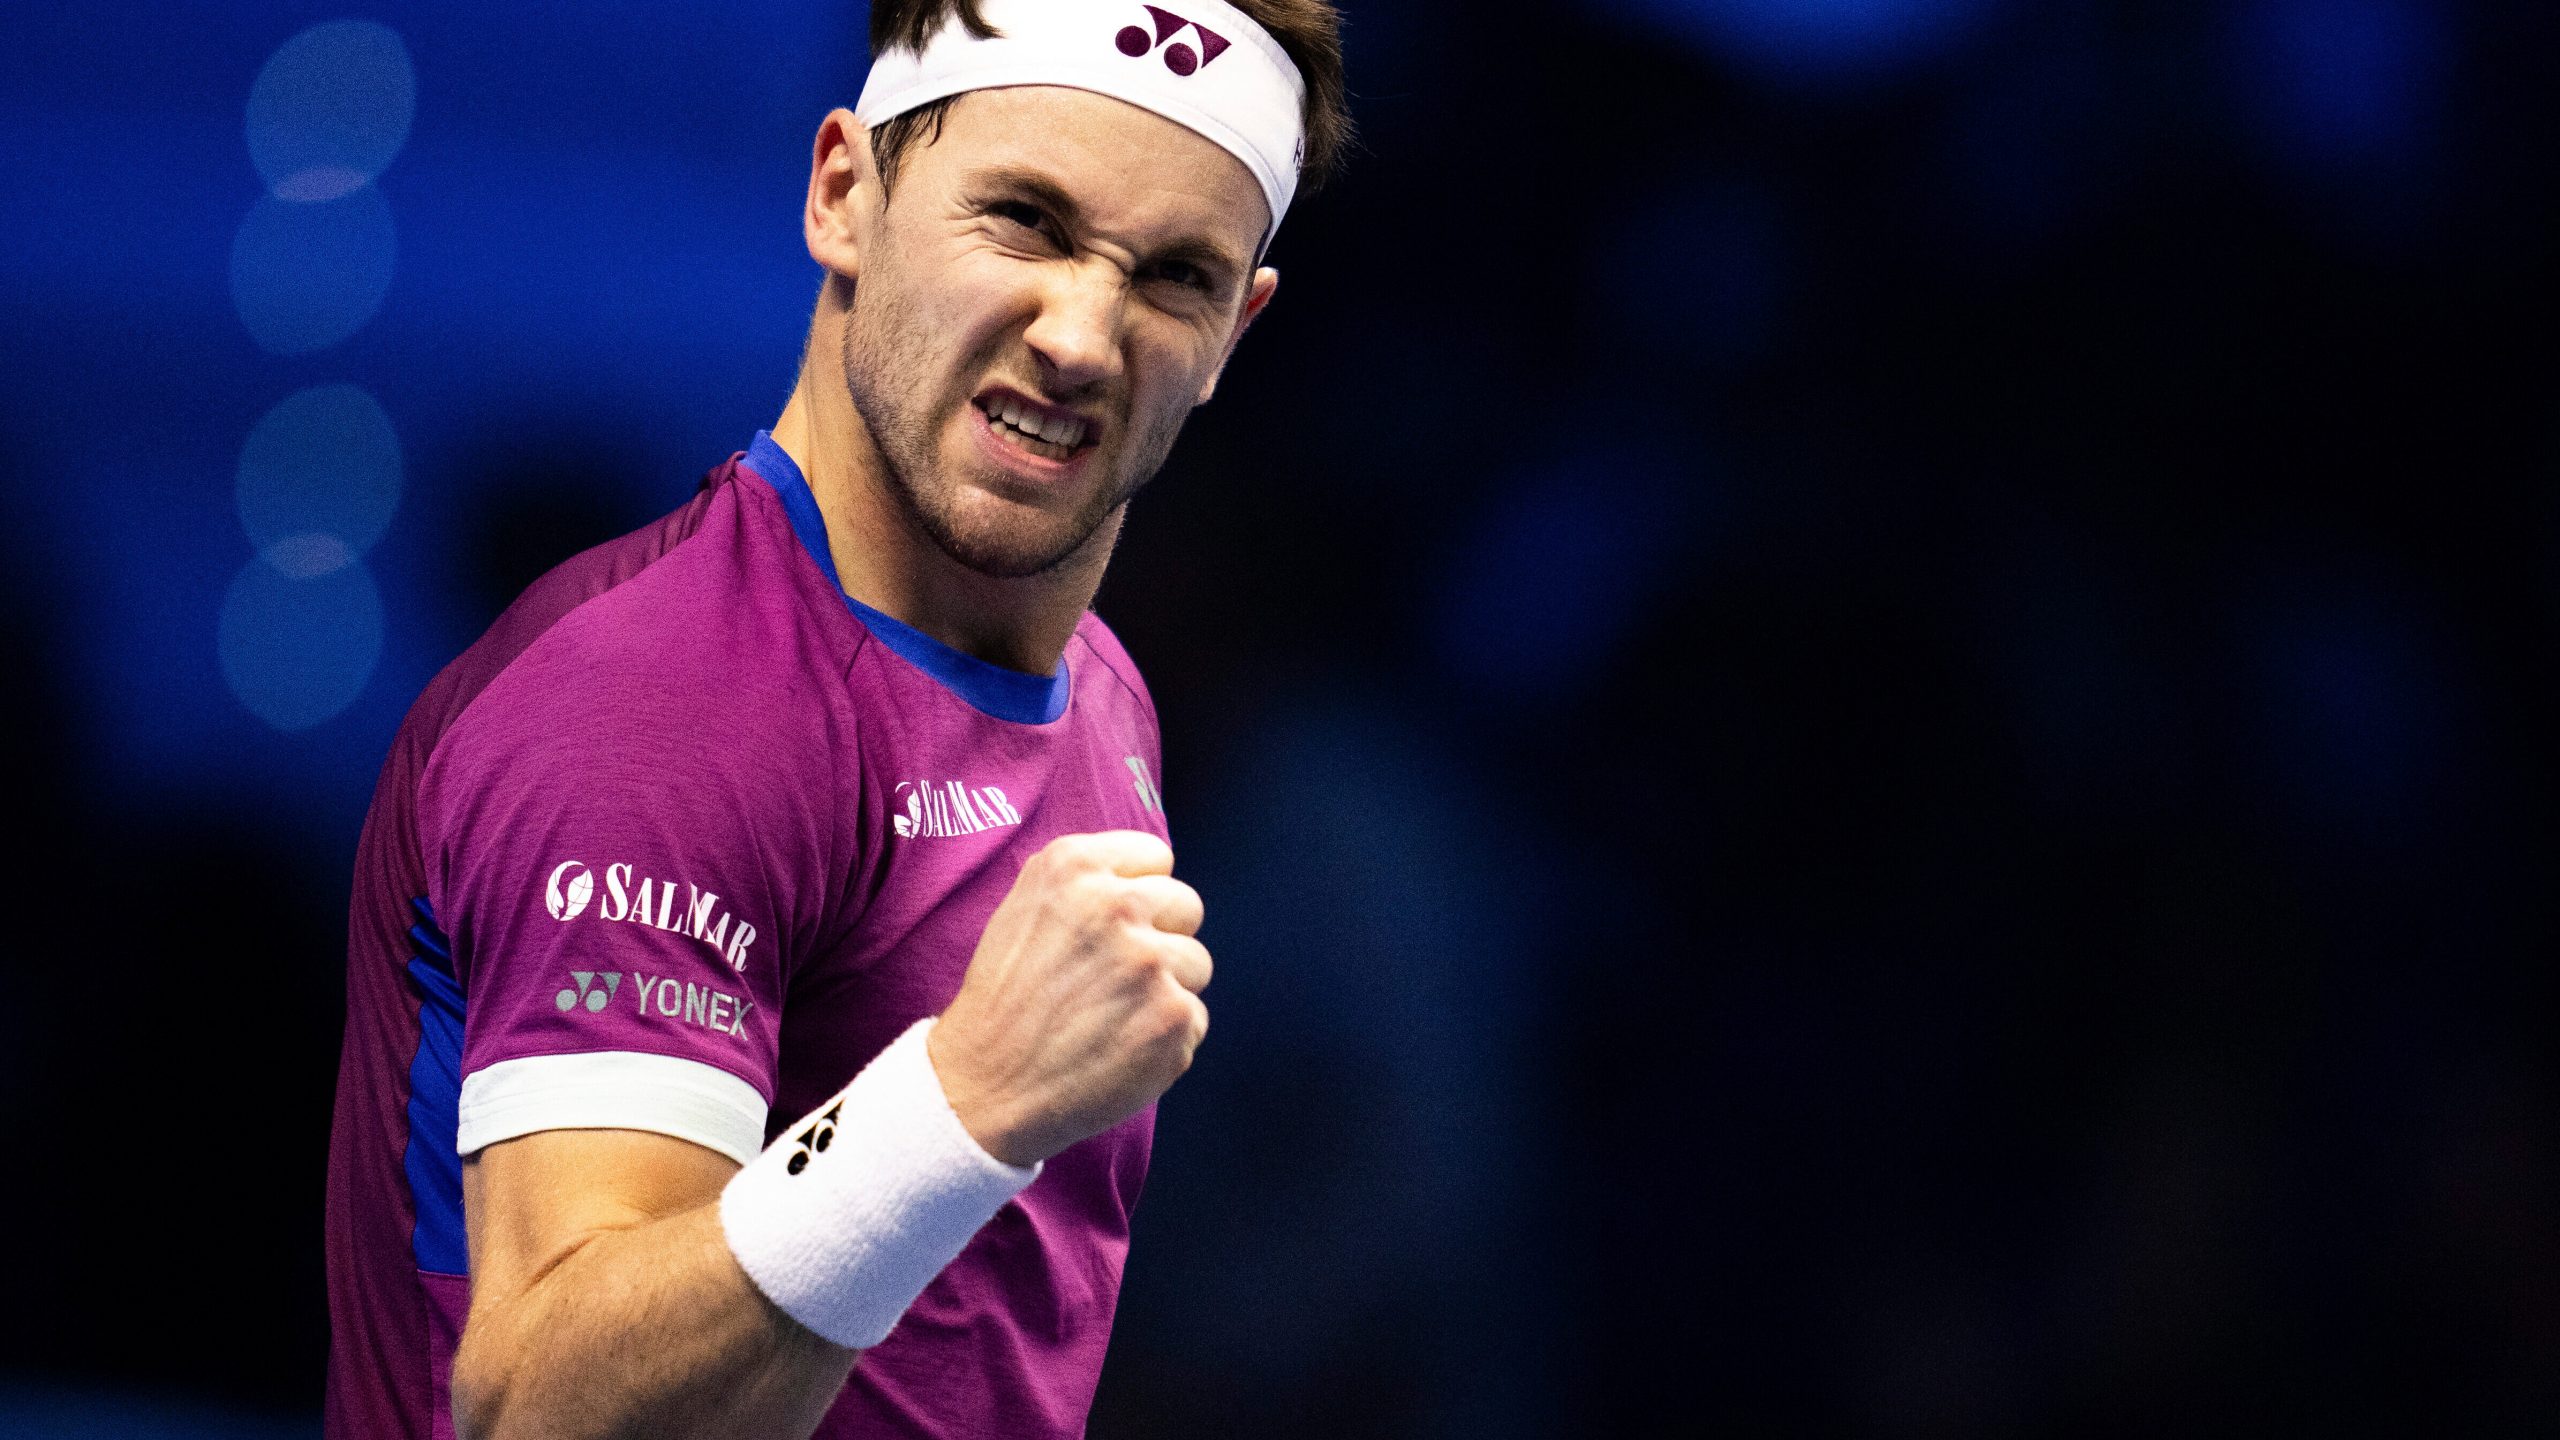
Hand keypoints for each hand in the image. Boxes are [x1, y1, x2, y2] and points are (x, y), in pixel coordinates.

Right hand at [927, 831, 1209, 1166]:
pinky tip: (1120, 1049)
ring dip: (1166, 990)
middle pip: (1187, 906)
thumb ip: (1086, 883)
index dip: (1139, 895)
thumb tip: (1146, 878)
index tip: (1116, 928)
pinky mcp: (1173, 1016)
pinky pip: (1196, 1018)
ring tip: (1114, 1017)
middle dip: (1162, 938)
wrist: (985, 1087)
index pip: (1155, 857)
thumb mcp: (1023, 908)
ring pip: (1196, 964)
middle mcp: (1118, 905)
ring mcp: (1150, 962)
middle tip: (1117, 978)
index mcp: (1075, 867)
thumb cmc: (1004, 1000)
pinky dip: (1167, 1039)